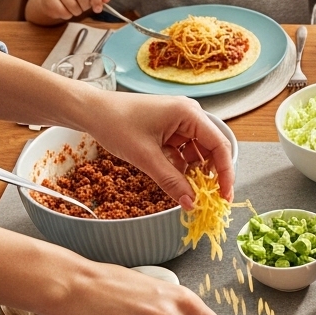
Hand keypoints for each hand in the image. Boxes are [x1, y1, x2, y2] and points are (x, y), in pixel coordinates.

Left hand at [83, 92, 234, 206]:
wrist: (90, 111)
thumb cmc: (115, 123)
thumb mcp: (145, 157)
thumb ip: (171, 181)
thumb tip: (191, 203)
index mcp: (189, 113)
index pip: (219, 145)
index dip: (225, 173)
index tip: (224, 196)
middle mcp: (190, 115)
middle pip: (211, 150)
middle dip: (209, 175)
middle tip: (207, 198)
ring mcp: (180, 121)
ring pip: (197, 153)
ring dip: (193, 172)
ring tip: (187, 190)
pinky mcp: (170, 129)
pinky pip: (184, 151)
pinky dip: (181, 167)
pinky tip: (174, 179)